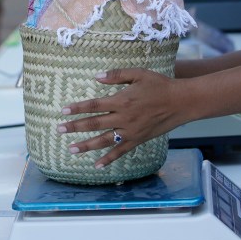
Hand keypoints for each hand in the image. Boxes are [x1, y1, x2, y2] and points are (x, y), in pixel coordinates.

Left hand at [57, 68, 187, 168]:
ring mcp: (131, 131)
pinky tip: (97, 165)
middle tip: (59, 130)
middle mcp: (124, 118)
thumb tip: (96, 76)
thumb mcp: (138, 73)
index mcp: (122, 100)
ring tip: (71, 149)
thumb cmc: (160, 85)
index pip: (94, 105)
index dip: (78, 108)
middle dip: (75, 127)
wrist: (181, 102)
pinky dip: (108, 159)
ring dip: (86, 145)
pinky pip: (120, 152)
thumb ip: (116, 74)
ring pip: (104, 140)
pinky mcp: (138, 140)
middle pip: (94, 124)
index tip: (63, 111)